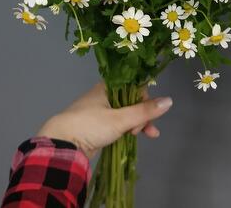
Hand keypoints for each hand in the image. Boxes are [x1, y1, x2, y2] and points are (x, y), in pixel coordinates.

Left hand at [36, 83, 172, 158]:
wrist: (61, 144)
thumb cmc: (90, 125)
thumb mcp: (120, 119)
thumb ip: (145, 111)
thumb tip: (169, 100)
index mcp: (108, 87)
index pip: (134, 86)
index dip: (145, 99)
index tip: (148, 114)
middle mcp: (105, 95)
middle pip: (132, 101)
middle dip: (142, 115)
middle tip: (143, 130)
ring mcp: (101, 111)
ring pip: (126, 114)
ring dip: (136, 124)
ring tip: (140, 136)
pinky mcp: (98, 126)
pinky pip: (118, 124)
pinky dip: (127, 130)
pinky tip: (135, 138)